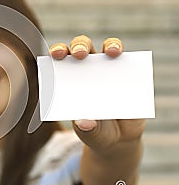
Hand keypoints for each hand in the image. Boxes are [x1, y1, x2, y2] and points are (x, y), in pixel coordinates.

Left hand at [49, 35, 145, 152]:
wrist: (118, 138)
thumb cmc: (94, 131)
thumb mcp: (89, 132)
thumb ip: (86, 128)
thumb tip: (84, 123)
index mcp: (68, 78)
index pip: (60, 59)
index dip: (57, 52)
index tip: (55, 55)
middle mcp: (87, 68)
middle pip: (82, 47)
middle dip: (80, 46)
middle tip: (80, 54)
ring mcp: (108, 69)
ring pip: (108, 47)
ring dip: (111, 45)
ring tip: (112, 52)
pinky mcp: (127, 74)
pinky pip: (129, 61)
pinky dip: (128, 58)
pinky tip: (127, 60)